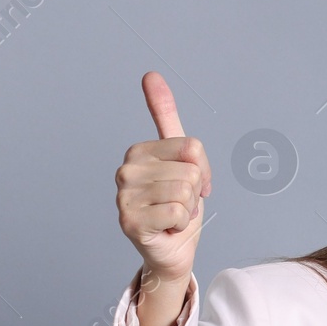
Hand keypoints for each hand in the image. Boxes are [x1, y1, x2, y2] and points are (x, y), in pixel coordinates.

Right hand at [115, 71, 210, 286]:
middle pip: (190, 170)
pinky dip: (180, 225)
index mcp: (138, 151)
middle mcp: (126, 170)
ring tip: (171, 217)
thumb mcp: (181, 159)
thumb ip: (166, 117)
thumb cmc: (177, 206)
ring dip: (187, 210)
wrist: (171, 251)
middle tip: (179, 205)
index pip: (193, 147)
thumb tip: (151, 74)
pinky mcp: (130, 221)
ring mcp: (124, 196)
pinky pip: (178, 211)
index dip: (202, 170)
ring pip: (185, 191)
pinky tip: (166, 229)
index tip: (191, 184)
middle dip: (194, 193)